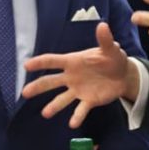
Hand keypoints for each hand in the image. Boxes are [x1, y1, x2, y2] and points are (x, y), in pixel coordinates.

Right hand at [22, 22, 138, 128]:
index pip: (53, 61)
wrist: (123, 75)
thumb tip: (102, 25)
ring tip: (45, 114)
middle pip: (51, 82)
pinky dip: (77, 116)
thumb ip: (105, 39)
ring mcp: (78, 90)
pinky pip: (80, 109)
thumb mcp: (110, 48)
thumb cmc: (112, 58)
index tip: (26, 66)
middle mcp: (71, 77)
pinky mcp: (88, 101)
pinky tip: (72, 124)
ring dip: (54, 106)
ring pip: (62, 99)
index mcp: (73, 62)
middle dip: (38, 87)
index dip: (40, 63)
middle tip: (24, 93)